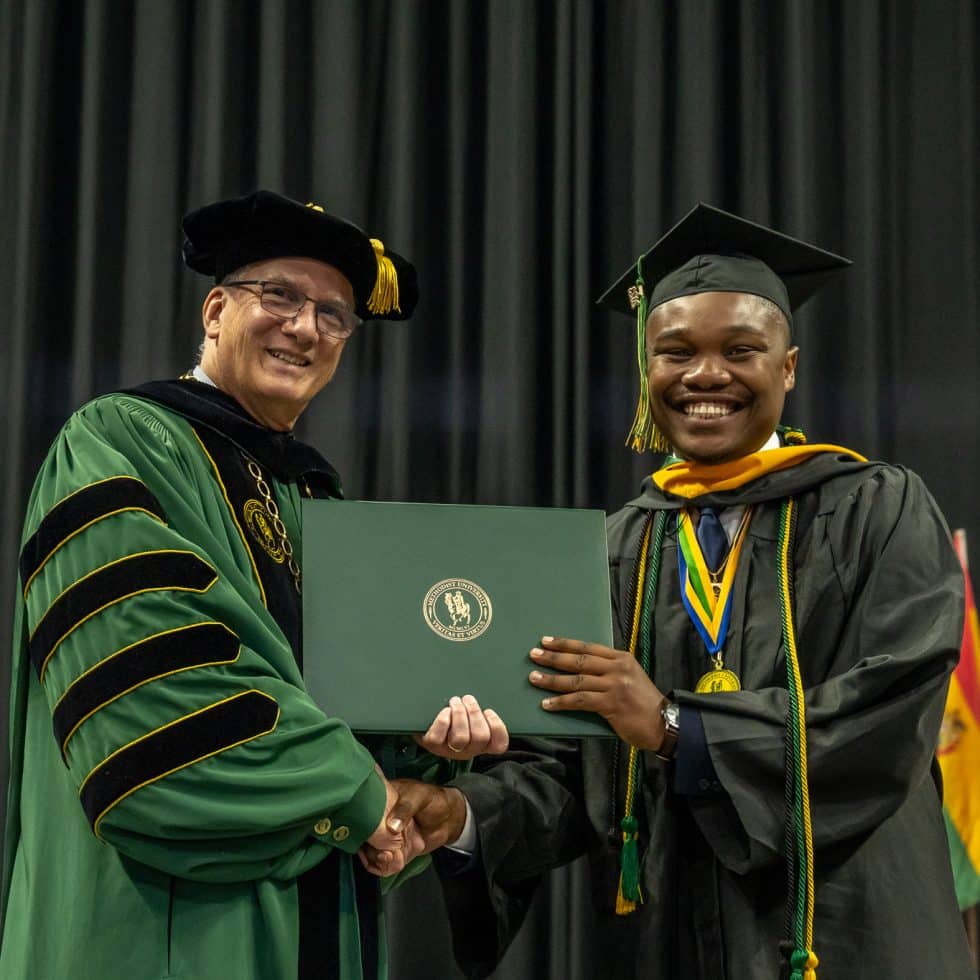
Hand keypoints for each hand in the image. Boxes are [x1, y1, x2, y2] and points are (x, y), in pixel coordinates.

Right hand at [358, 779, 467, 876]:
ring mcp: (386, 836)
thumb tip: (392, 826)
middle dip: (369, 847)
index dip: (360, 826)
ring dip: (377, 860)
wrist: (450, 817)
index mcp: (380, 800)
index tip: (367, 836)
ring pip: (371, 851)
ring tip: (390, 857)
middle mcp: (378, 820)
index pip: (360, 813)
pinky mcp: (394, 850)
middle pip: (363, 836)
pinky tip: (395, 862)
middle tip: (382, 851)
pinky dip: (386, 867)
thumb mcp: (420, 797)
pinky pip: (383, 862)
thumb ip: (406, 809)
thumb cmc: (434, 800)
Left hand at [414, 694, 508, 758]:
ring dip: (459, 714)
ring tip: (455, 701)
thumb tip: (493, 693)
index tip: (488, 710)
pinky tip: (445, 711)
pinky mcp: (433, 746)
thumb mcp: (471, 714)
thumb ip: (482, 709)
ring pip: (461, 738)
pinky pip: (439, 736)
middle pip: (480, 737)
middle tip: (467, 699)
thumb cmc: (454, 716)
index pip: (499, 745)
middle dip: (474, 713)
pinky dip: (443, 720)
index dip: (497, 727)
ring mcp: (450, 749)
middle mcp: (468, 750)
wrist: (427, 724)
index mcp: (482, 743)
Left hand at [529, 636, 666, 749]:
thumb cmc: (643, 703)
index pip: (587, 647)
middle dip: (553, 657)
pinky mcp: (611, 703)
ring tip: (534, 678)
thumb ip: (608, 670)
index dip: (565, 643)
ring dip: (552, 680)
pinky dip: (562, 702)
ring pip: (576, 680)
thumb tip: (579, 669)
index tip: (546, 641)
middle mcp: (617, 668)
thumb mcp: (629, 677)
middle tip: (534, 655)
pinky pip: (580, 701)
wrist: (663, 723)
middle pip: (578, 660)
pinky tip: (547, 704)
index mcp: (621, 658)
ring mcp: (614, 685)